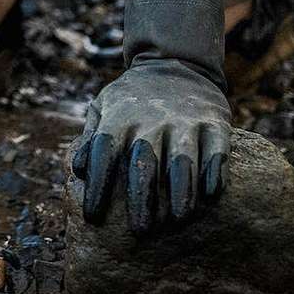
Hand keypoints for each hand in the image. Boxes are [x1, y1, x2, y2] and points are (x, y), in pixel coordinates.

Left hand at [70, 0, 230, 233]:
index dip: (98, 183)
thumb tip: (77, 169)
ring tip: (179, 218)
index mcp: (120, 114)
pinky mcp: (215, 122)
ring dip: (182, 189)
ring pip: (183, 157)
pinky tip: (213, 193)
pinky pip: (217, 148)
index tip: (92, 216)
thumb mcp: (104, 105)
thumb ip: (90, 136)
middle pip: (144, 159)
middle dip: (142, 197)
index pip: (104, 149)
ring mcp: (185, 119)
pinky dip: (215, 169)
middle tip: (140, 231)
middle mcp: (152, 118)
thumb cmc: (133, 96)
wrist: (175, 62)